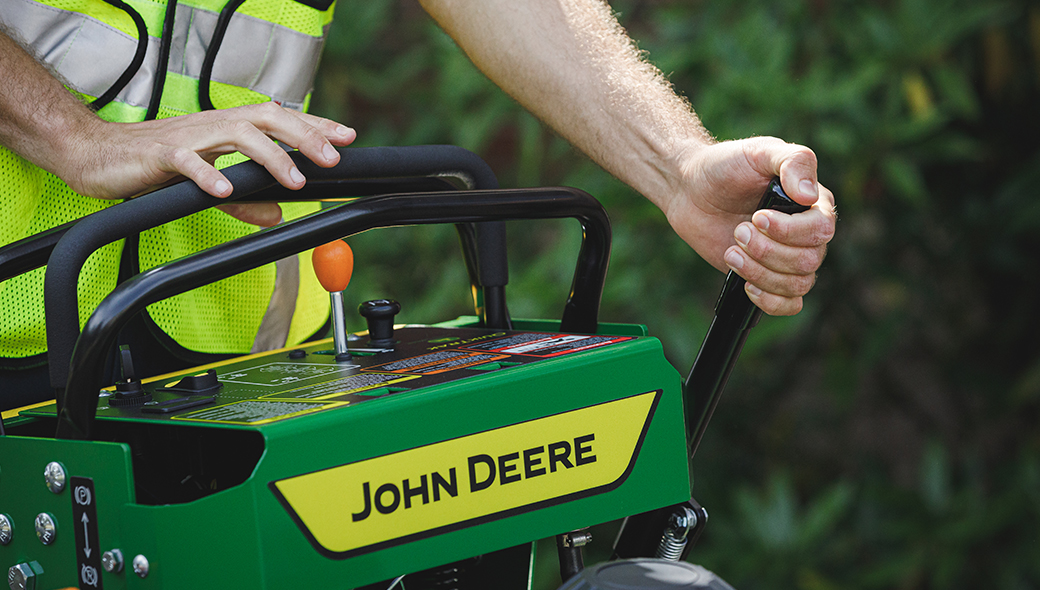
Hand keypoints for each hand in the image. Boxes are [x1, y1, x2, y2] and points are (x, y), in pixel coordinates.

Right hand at [64, 102, 356, 225]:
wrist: (99, 154)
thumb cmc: (156, 162)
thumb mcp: (210, 184)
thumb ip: (245, 199)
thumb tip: (278, 214)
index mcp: (229, 127)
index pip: (281, 120)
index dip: (315, 126)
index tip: (347, 137)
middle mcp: (215, 125)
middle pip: (268, 119)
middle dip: (304, 137)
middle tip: (333, 159)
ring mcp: (190, 137)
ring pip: (237, 135)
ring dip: (270, 157)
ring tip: (295, 180)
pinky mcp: (161, 154)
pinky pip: (188, 162)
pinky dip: (209, 175)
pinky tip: (226, 191)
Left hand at [665, 136, 835, 315]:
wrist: (690, 189)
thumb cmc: (726, 166)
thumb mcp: (759, 152)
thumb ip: (793, 162)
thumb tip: (811, 195)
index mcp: (814, 203)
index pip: (821, 229)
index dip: (788, 231)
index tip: (756, 217)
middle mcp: (807, 233)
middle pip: (808, 261)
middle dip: (767, 251)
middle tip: (738, 231)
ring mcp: (788, 258)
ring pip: (797, 285)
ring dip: (760, 273)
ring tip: (732, 251)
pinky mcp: (767, 277)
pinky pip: (788, 304)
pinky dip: (770, 301)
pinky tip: (747, 285)